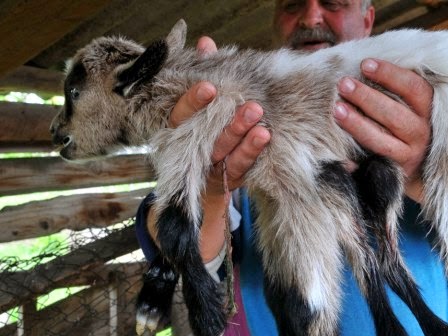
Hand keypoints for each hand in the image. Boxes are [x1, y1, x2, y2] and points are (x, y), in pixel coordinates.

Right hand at [169, 37, 270, 196]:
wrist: (206, 176)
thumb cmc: (205, 126)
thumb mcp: (202, 100)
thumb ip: (203, 72)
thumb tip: (206, 43)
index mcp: (179, 127)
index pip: (181, 114)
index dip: (193, 101)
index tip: (209, 87)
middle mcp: (191, 149)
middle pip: (207, 136)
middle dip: (229, 122)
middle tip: (251, 106)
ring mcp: (211, 165)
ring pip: (226, 151)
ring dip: (243, 135)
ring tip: (261, 120)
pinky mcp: (229, 177)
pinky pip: (241, 165)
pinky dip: (252, 151)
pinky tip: (265, 136)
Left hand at [334, 59, 432, 201]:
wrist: (421, 167)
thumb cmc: (406, 124)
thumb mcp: (410, 104)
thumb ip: (395, 86)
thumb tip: (365, 64)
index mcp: (428, 110)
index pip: (413, 88)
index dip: (389, 74)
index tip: (365, 64)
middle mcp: (422, 133)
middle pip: (394, 114)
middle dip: (366, 97)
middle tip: (344, 84)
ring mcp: (410, 155)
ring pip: (381, 139)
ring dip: (357, 123)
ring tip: (337, 108)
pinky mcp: (397, 172)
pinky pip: (373, 163)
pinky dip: (355, 159)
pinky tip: (339, 150)